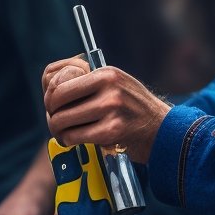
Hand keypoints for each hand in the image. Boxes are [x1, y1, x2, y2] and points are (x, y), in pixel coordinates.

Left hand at [41, 57, 171, 162]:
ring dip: (59, 131)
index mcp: (106, 73)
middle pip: (56, 101)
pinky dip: (69, 141)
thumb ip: (88, 83)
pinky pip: (74, 137)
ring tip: (66, 134)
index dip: (50, 99)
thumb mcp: (115, 85)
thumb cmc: (133, 109)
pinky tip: (76, 141)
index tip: (54, 108)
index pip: (59, 83)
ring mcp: (111, 109)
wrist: (164, 130)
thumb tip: (50, 88)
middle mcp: (109, 88)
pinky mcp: (112, 131)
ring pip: (62, 121)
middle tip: (58, 124)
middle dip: (52, 115)